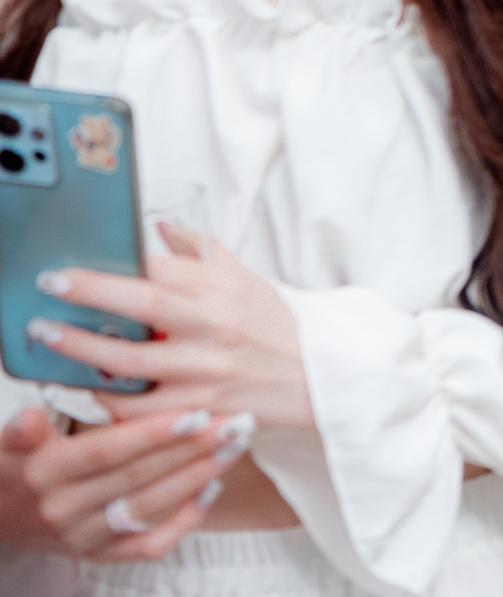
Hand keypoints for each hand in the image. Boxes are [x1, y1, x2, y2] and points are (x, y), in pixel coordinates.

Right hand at [0, 403, 244, 561]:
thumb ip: (24, 432)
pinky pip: (147, 546)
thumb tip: (28, 417)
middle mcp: (65, 509)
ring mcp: (83, 536)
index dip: (152, 434)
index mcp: (45, 474)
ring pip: (148, 507)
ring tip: (232, 448)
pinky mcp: (98, 554)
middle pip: (137, 476)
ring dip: (196, 478)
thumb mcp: (8, 446)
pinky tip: (212, 490)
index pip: (107, 451)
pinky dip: (182, 522)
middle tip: (235, 423)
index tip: (196, 412)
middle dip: (191, 449)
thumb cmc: (14, 469)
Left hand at [28, 227, 312, 433]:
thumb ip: (201, 251)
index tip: (68, 268)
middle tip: (47, 293)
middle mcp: (215, 329)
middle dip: (90, 299)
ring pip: (131, 365)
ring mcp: (206, 373)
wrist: (319, 379)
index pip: (162, 271)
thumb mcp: (246, 280)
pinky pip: (140, 411)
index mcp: (224, 291)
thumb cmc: (275, 327)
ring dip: (82, 353)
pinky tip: (85, 388)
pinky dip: (108, 401)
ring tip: (47, 341)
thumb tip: (158, 227)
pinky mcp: (200, 413)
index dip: (113, 269)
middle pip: (145, 309)